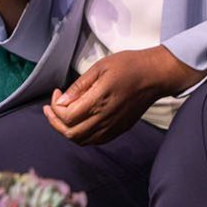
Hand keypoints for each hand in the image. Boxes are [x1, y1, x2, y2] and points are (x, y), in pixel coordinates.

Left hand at [43, 46, 205, 145]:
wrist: (155, 76)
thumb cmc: (129, 66)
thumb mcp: (100, 67)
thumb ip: (79, 86)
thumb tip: (62, 100)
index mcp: (99, 101)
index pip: (67, 117)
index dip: (55, 107)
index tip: (57, 93)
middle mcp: (105, 118)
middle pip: (71, 133)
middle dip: (55, 122)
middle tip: (51, 109)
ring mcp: (113, 126)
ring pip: (82, 140)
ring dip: (67, 130)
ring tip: (62, 116)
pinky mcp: (119, 129)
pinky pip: (95, 140)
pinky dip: (82, 135)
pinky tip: (80, 122)